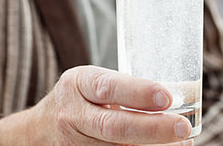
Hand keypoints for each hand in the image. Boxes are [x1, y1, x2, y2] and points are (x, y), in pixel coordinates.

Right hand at [0, 66, 193, 144]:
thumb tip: (177, 97)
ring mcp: (74, 143)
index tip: (166, 97)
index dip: (138, 93)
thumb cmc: (80, 99)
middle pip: (113, 125)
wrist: (40, 129)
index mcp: (78, 84)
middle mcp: (72, 114)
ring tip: (182, 142)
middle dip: (152, 128)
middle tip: (182, 126)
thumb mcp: (92, 81)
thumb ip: (123, 88)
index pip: (108, 87)